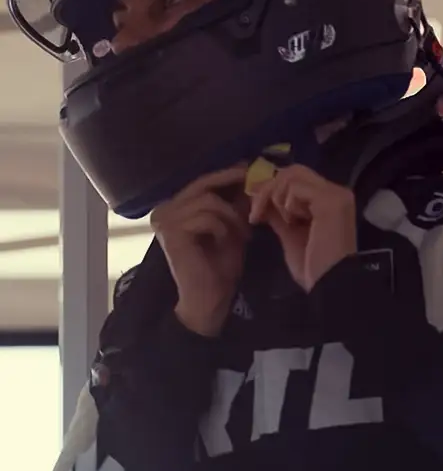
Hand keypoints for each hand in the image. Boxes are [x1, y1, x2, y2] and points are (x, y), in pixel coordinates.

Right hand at [150, 166, 250, 336]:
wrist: (209, 301)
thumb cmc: (219, 266)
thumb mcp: (230, 226)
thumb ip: (233, 202)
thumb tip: (248, 171)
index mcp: (173, 207)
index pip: (200, 181)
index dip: (225, 174)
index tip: (248, 169)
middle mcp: (163, 210)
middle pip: (202, 184)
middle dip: (230, 183)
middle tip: (252, 182)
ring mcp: (164, 220)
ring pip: (208, 200)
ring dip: (231, 215)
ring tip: (244, 232)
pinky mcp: (171, 232)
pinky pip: (206, 217)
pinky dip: (222, 227)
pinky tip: (226, 242)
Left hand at [248, 164, 355, 291]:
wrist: (329, 287)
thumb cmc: (312, 268)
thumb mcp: (289, 235)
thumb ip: (278, 215)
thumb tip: (261, 198)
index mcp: (328, 200)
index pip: (296, 179)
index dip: (272, 189)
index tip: (256, 210)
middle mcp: (335, 192)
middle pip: (293, 171)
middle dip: (268, 189)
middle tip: (256, 214)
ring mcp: (335, 194)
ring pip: (291, 175)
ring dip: (275, 197)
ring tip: (281, 222)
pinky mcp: (330, 200)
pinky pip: (296, 187)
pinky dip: (286, 203)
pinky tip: (292, 222)